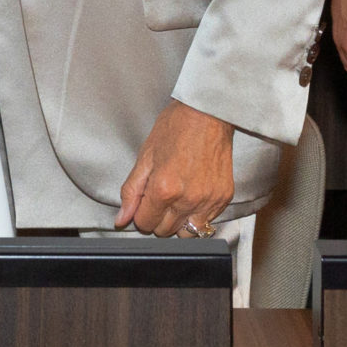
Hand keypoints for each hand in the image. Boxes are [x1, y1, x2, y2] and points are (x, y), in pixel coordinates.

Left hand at [114, 99, 235, 237]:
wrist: (208, 113)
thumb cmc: (175, 128)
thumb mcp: (145, 156)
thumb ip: (132, 191)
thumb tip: (122, 219)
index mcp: (164, 189)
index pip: (145, 223)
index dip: (141, 212)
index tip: (145, 200)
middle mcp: (188, 200)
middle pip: (165, 231)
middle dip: (158, 217)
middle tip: (160, 196)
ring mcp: (208, 201)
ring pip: (188, 233)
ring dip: (179, 221)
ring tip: (178, 200)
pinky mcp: (224, 198)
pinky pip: (207, 222)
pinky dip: (197, 214)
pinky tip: (193, 194)